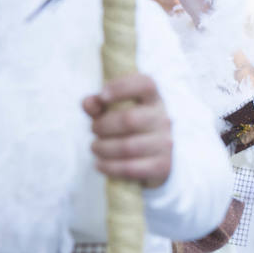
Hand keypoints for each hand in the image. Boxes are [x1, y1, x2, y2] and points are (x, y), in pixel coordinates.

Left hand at [82, 73, 172, 187]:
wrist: (154, 159)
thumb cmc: (130, 129)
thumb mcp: (114, 112)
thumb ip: (99, 105)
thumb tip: (88, 103)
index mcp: (153, 99)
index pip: (145, 84)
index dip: (122, 87)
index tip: (102, 95)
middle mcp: (163, 119)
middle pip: (129, 119)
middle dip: (103, 126)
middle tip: (94, 130)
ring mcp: (165, 143)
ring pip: (127, 147)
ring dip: (103, 148)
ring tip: (95, 148)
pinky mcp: (162, 166)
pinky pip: (130, 168)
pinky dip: (109, 167)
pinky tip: (100, 164)